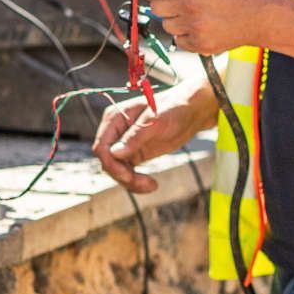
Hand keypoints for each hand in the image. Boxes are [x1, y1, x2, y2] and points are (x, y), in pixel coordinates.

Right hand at [91, 80, 216, 193]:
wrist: (191, 111)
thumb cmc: (174, 108)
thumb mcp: (156, 121)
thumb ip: (135, 136)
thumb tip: (115, 153)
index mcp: (115, 118)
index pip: (102, 147)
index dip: (111, 164)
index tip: (128, 175)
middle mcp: (116, 131)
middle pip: (107, 162)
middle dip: (123, 176)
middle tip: (145, 184)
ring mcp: (124, 144)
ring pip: (116, 171)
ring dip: (130, 182)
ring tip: (151, 185)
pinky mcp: (134, 154)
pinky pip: (127, 173)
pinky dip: (135, 182)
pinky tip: (151, 185)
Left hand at [142, 0, 265, 56]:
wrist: (260, 15)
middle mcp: (189, 5)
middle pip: (155, 8)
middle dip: (164, 4)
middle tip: (181, 1)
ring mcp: (194, 27)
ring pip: (166, 25)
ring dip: (176, 19)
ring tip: (198, 14)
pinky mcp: (199, 45)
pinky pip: (178, 40)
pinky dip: (186, 35)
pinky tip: (204, 27)